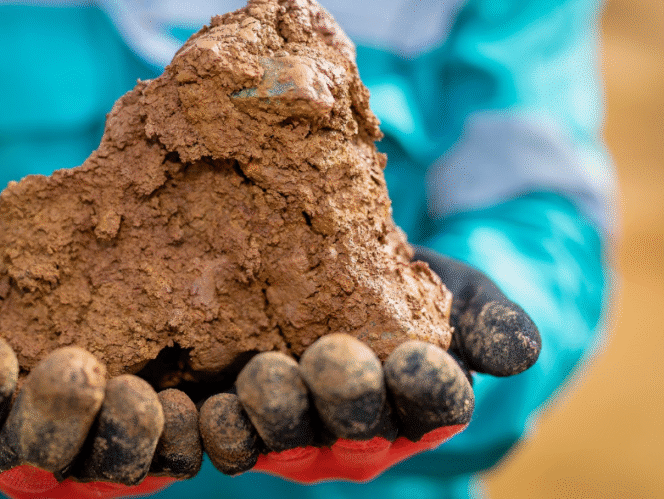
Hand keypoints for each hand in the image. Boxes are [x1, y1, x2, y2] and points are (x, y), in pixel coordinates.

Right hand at [0, 258, 187, 498]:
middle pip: (35, 460)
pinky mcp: (153, 446)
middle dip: (53, 422)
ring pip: (109, 469)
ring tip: (136, 392)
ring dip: (123, 437)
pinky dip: (181, 437)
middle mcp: (27, 455)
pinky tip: (189, 402)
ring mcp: (92, 457)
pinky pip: (171, 457)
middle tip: (73, 370)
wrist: (61, 279)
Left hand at [207, 246, 541, 482]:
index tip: (418, 358)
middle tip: (332, 359)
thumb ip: (491, 323)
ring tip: (263, 375)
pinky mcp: (247, 420)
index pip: (433, 406)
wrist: (348, 281)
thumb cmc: (417, 292)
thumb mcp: (464, 296)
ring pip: (286, 440)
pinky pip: (230, 435)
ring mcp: (302, 433)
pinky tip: (201, 399)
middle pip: (355, 430)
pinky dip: (216, 423)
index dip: (426, 388)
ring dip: (273, 414)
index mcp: (422, 407)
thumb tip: (520, 353)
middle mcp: (363, 434)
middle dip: (345, 399)